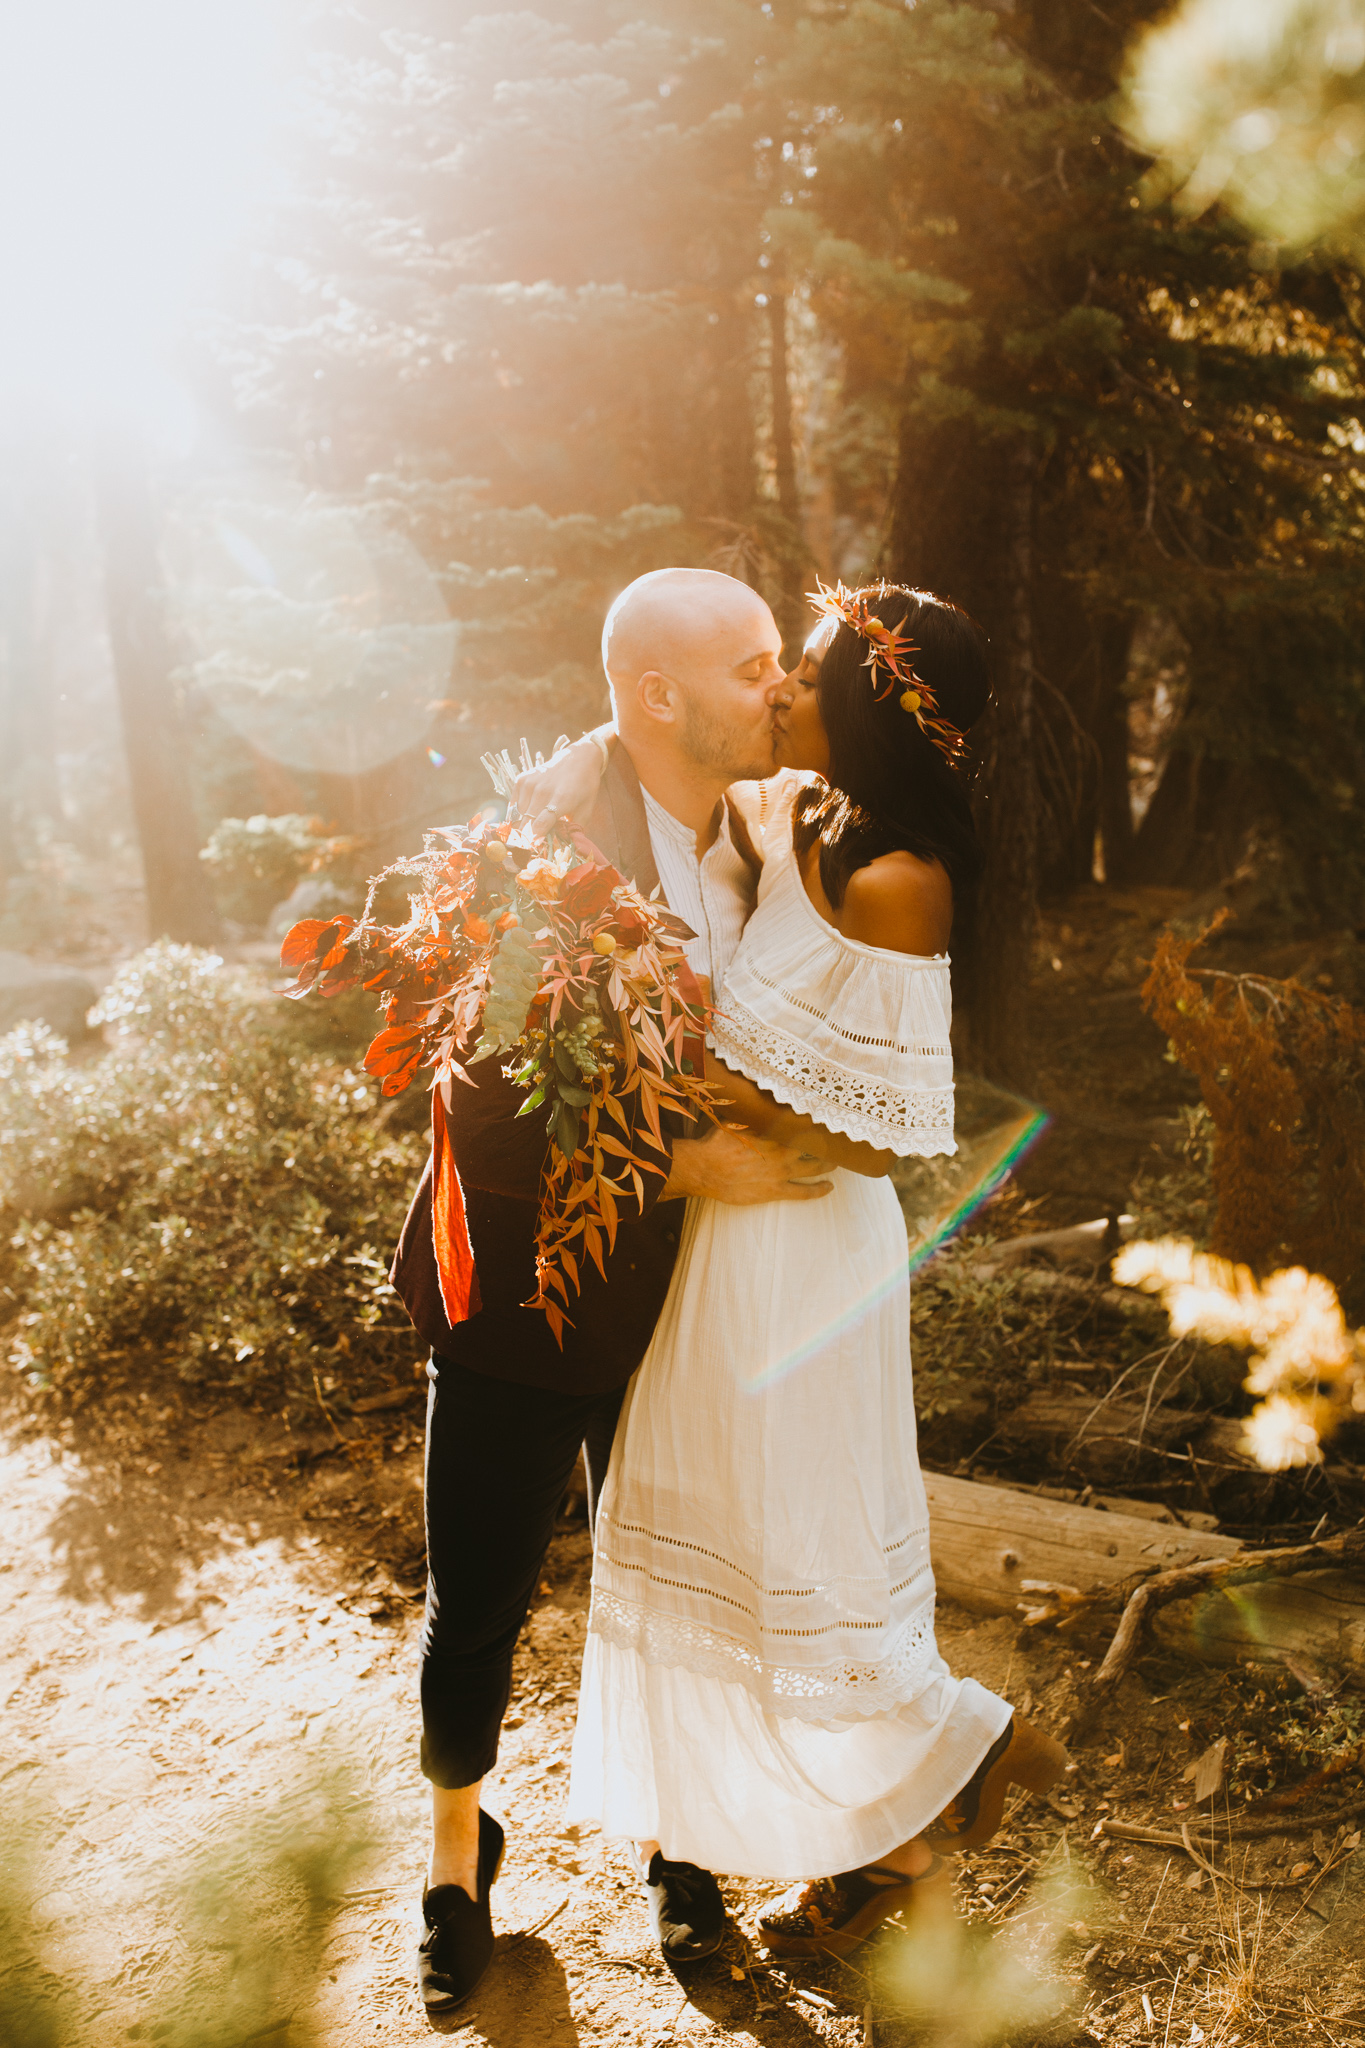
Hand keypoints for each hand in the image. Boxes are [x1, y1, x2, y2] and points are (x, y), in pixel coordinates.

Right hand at [513, 735, 607, 838]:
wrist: (577, 759)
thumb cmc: (584, 787)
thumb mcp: (585, 810)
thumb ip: (574, 831)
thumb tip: (563, 849)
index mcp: (561, 799)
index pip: (540, 825)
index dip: (536, 840)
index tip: (535, 847)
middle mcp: (542, 791)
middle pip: (526, 823)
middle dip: (528, 837)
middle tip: (532, 844)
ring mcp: (530, 784)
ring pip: (517, 816)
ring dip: (522, 826)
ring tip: (531, 829)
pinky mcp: (521, 780)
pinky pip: (513, 805)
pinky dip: (517, 814)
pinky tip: (527, 816)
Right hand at [707, 1065, 892, 1179]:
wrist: (703, 1169)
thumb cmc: (715, 1142)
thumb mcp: (733, 1118)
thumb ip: (750, 1110)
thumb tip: (756, 1091)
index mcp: (773, 1130)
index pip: (802, 1121)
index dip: (817, 1118)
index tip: (831, 1111)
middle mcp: (782, 1150)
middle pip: (814, 1143)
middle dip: (829, 1140)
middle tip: (842, 1137)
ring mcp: (781, 1172)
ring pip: (814, 1166)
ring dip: (829, 1163)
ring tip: (840, 1160)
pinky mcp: (776, 1190)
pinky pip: (803, 1192)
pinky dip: (819, 1190)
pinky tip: (830, 1187)